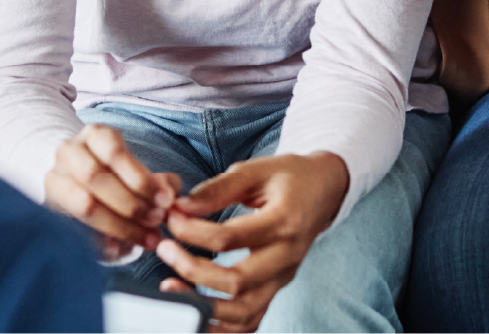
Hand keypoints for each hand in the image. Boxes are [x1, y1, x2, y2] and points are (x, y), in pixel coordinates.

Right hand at [43, 124, 180, 259]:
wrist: (78, 180)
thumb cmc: (117, 174)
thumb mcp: (138, 169)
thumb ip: (159, 181)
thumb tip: (168, 196)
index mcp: (94, 136)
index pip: (114, 153)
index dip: (140, 179)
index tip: (165, 201)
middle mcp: (68, 153)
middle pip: (95, 177)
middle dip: (130, 203)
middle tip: (156, 221)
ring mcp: (54, 180)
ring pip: (83, 204)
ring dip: (119, 225)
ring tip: (146, 238)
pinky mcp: (49, 209)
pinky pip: (75, 229)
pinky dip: (100, 242)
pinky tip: (122, 250)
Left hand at [155, 152, 347, 333]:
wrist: (324, 190)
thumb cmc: (288, 176)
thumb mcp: (255, 170)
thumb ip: (218, 188)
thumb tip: (181, 206)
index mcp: (283, 222)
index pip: (230, 238)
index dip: (193, 231)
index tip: (172, 217)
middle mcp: (286, 257)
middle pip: (237, 282)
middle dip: (193, 270)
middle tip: (164, 249)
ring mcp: (283, 278)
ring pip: (244, 312)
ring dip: (203, 306)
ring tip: (171, 287)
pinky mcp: (277, 288)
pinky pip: (250, 320)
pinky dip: (221, 324)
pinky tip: (194, 310)